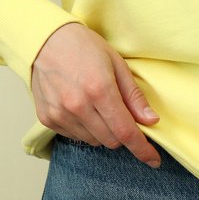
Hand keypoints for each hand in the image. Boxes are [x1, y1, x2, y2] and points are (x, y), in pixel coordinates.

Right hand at [30, 22, 163, 168]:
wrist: (44, 39)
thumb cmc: (83, 47)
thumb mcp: (116, 64)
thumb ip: (134, 96)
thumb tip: (151, 121)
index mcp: (99, 90)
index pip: (125, 132)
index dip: (142, 149)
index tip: (154, 160)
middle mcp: (77, 106)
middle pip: (111, 140)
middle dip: (122, 133)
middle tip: (121, 113)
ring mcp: (60, 114)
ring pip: (93, 141)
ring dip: (103, 131)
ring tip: (98, 106)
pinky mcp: (47, 118)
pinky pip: (75, 136)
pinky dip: (85, 129)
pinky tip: (82, 108)